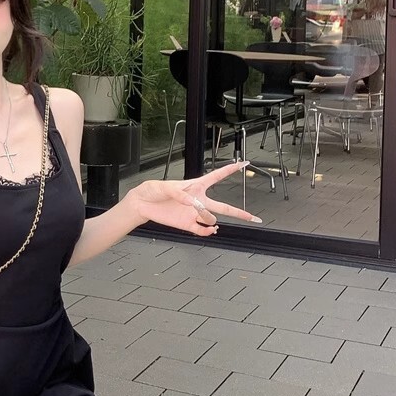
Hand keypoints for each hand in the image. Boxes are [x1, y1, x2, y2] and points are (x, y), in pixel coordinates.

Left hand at [129, 162, 262, 236]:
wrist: (142, 205)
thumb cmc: (153, 190)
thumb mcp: (164, 186)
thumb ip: (179, 193)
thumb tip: (193, 203)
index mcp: (195, 186)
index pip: (217, 176)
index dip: (230, 170)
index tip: (243, 163)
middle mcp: (198, 201)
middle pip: (223, 206)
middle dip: (239, 213)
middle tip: (253, 218)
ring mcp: (194, 214)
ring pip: (212, 219)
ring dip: (210, 218)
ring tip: (202, 216)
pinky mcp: (187, 224)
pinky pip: (202, 230)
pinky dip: (207, 231)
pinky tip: (209, 230)